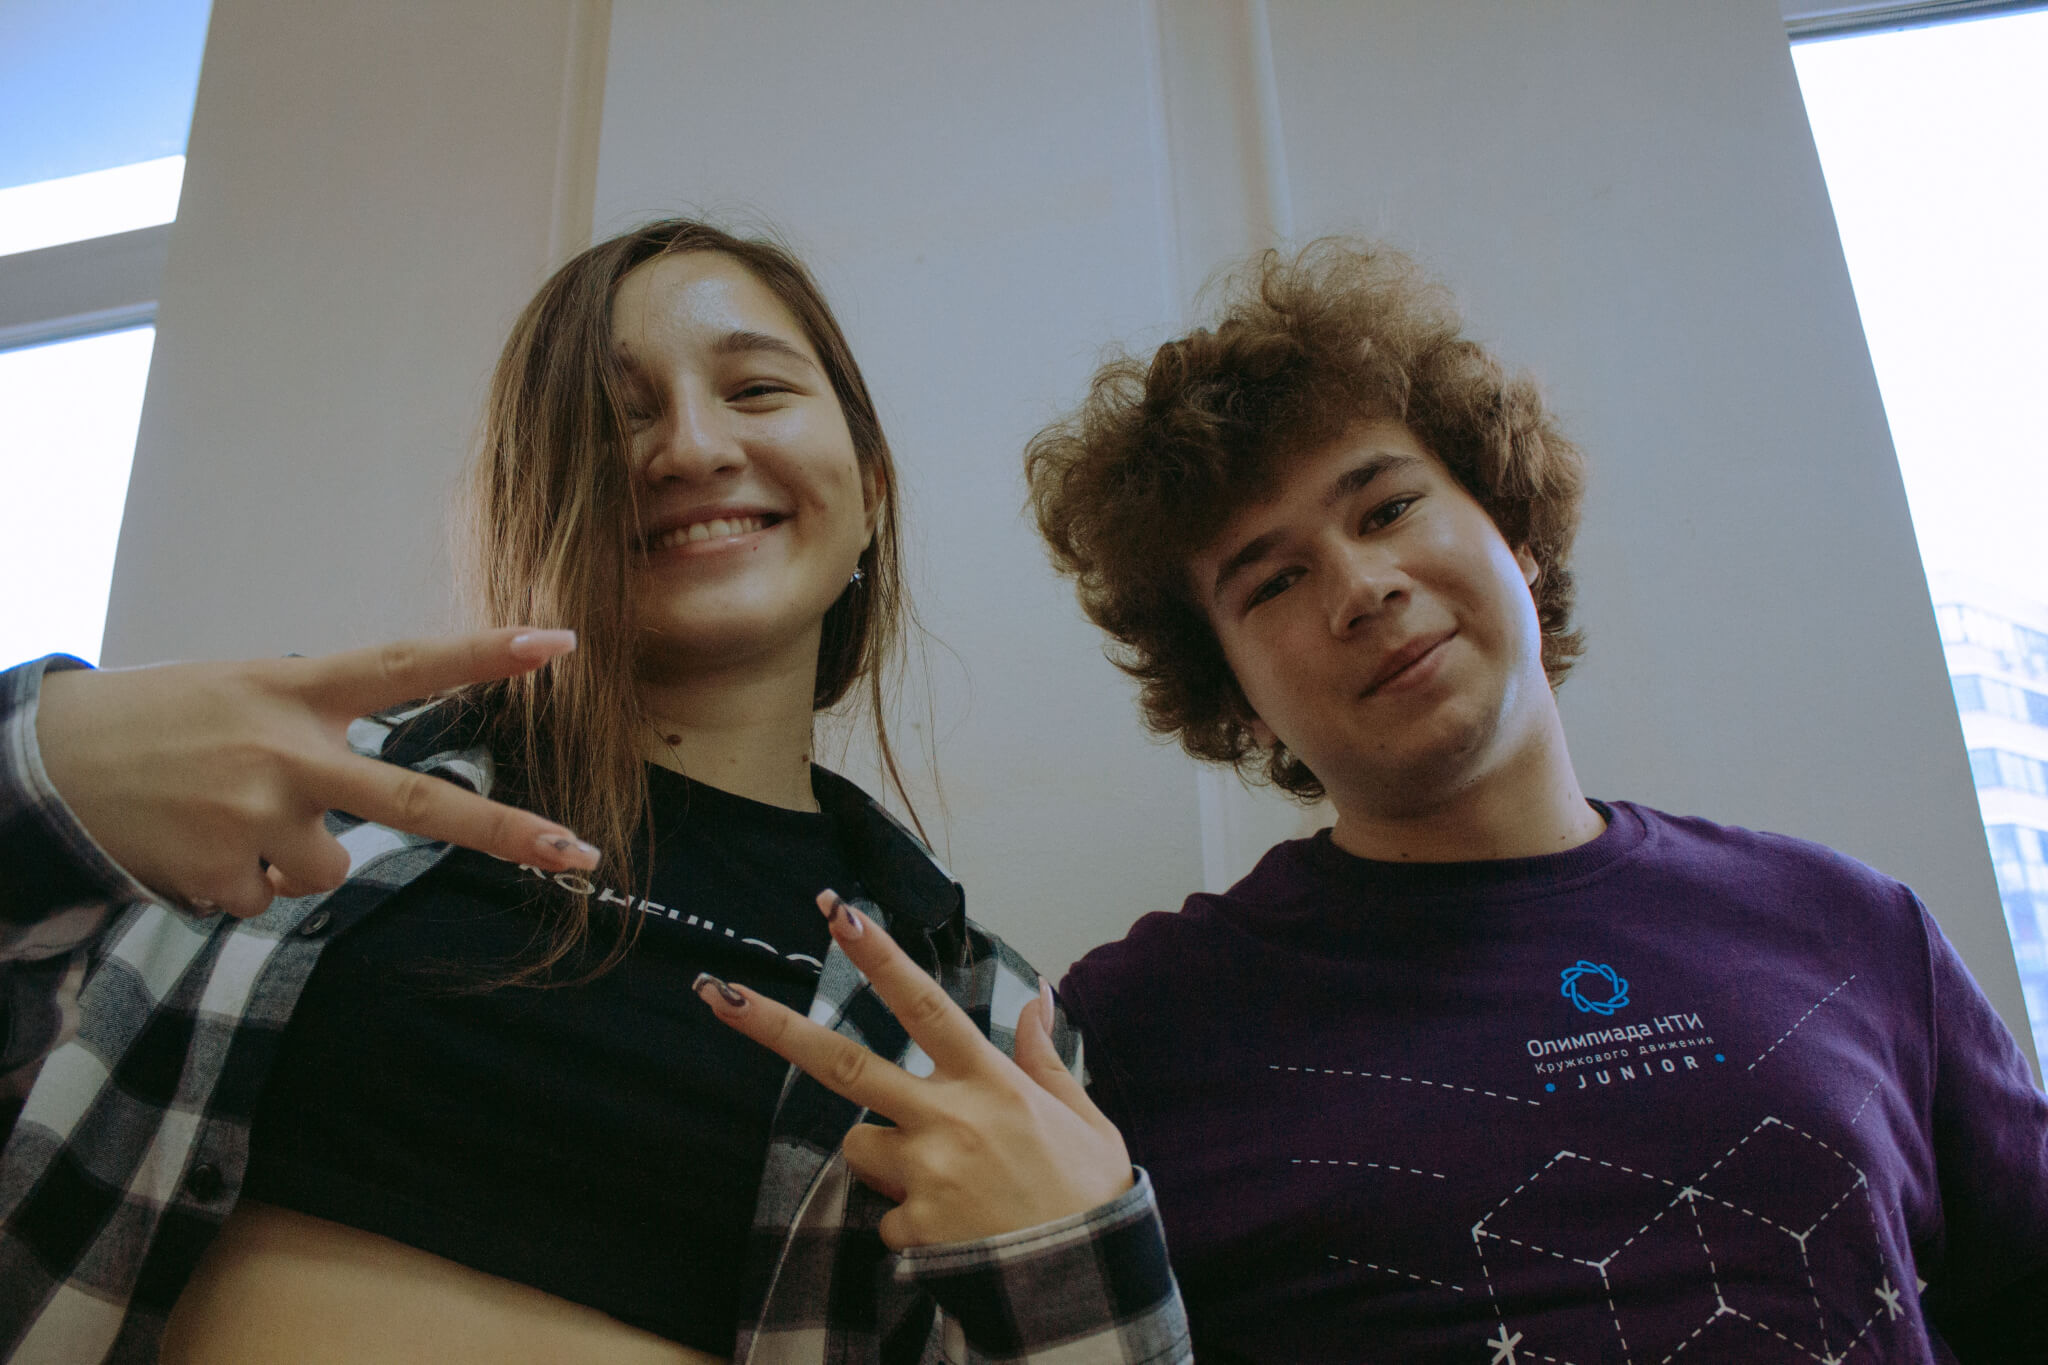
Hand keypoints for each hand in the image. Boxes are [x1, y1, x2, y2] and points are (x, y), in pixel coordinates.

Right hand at [34, 628, 600, 917]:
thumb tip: (378, 803)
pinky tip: (189, 844)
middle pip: (417, 803)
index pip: (407, 667)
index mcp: (297, 690)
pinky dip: (237, 881)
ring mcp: (257, 818)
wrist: (50, 764)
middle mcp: (288, 753)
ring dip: (288, 857)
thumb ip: (319, 725)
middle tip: (579, 852)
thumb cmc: (166, 722)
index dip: (485, 655)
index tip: (561, 643)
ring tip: (219, 816)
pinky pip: (266, 898)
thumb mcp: (246, 690)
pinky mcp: (223, 876)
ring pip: (328, 870)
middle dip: (505, 833)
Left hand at [696, 890, 1133, 1248]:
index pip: (924, 1005)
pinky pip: (885, 1215)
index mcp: (989, 1082)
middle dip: (776, 1028)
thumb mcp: (1082, 1117)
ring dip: (885, 1155)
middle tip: (720, 994)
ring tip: (949, 1181)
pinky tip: (957, 1230)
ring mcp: (925, 1173)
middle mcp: (948, 1119)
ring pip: (861, 1145)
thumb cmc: (1086, 1196)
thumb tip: (1040, 997)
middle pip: (844, 1064)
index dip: (880, 957)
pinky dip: (910, 1222)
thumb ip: (1045, 1058)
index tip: (839, 914)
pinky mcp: (912, 1227)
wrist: (1086, 1285)